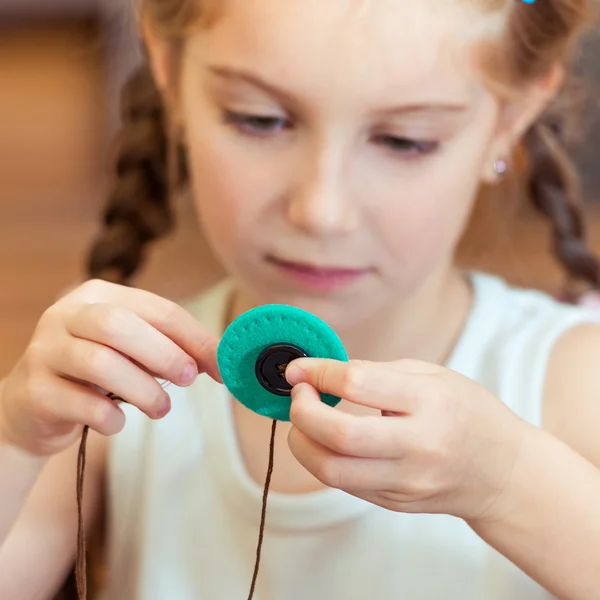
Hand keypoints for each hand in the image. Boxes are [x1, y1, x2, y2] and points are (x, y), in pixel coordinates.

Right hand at [0, 280, 220, 456]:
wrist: (31, 407)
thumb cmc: (93, 374)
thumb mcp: (130, 351)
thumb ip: (167, 347)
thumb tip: (218, 360)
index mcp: (97, 295)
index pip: (157, 308)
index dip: (195, 337)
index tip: (221, 365)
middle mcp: (65, 315)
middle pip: (120, 325)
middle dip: (165, 354)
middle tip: (189, 379)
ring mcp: (45, 351)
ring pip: (100, 363)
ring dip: (143, 390)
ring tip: (161, 408)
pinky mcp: (35, 392)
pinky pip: (82, 404)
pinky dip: (111, 417)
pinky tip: (117, 422)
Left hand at [285, 358, 528, 520]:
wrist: (501, 472)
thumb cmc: (467, 413)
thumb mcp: (432, 375)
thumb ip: (376, 372)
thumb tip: (321, 372)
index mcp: (430, 403)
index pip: (359, 385)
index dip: (319, 373)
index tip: (299, 368)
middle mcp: (418, 447)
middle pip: (339, 436)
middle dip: (302, 412)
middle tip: (299, 394)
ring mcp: (406, 482)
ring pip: (331, 470)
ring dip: (302, 442)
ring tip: (305, 420)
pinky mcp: (394, 503)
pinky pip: (343, 484)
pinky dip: (322, 458)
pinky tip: (326, 439)